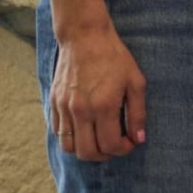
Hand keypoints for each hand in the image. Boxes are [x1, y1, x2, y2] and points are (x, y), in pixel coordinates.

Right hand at [47, 17, 145, 159]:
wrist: (84, 37)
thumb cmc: (114, 57)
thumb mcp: (135, 81)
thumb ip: (137, 112)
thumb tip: (139, 138)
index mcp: (103, 105)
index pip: (110, 145)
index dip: (123, 149)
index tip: (130, 142)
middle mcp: (81, 111)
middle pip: (88, 152)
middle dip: (105, 155)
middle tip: (115, 145)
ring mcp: (64, 108)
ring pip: (69, 147)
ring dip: (85, 150)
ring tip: (99, 140)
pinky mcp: (53, 103)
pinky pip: (58, 133)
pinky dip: (71, 138)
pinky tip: (84, 129)